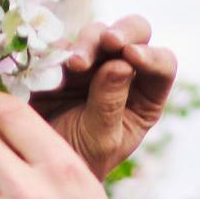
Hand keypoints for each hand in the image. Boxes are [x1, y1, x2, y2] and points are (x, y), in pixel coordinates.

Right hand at [24, 16, 175, 179]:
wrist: (36, 165)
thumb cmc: (78, 160)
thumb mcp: (99, 141)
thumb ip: (110, 104)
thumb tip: (120, 64)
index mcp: (145, 96)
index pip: (163, 64)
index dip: (152, 56)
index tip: (132, 57)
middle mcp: (122, 73)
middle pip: (136, 33)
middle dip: (123, 33)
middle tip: (109, 41)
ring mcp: (91, 63)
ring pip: (96, 33)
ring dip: (87, 43)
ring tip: (74, 65)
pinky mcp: (60, 61)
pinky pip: (61, 44)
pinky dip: (58, 51)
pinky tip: (52, 69)